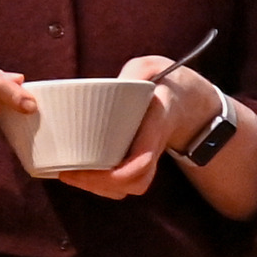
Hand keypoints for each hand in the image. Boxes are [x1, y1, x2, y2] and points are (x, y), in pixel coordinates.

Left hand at [44, 56, 215, 202]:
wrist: (190, 102)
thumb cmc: (167, 82)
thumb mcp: (152, 67)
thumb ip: (135, 73)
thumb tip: (113, 86)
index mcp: (157, 126)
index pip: (141, 163)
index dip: (111, 175)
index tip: (79, 169)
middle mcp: (154, 148)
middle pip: (134, 183)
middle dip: (99, 185)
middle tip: (66, 173)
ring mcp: (149, 158)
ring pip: (129, 188)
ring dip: (99, 188)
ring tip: (70, 174)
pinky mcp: (139, 162)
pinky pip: (125, 184)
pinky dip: (102, 184)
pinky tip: (82, 172)